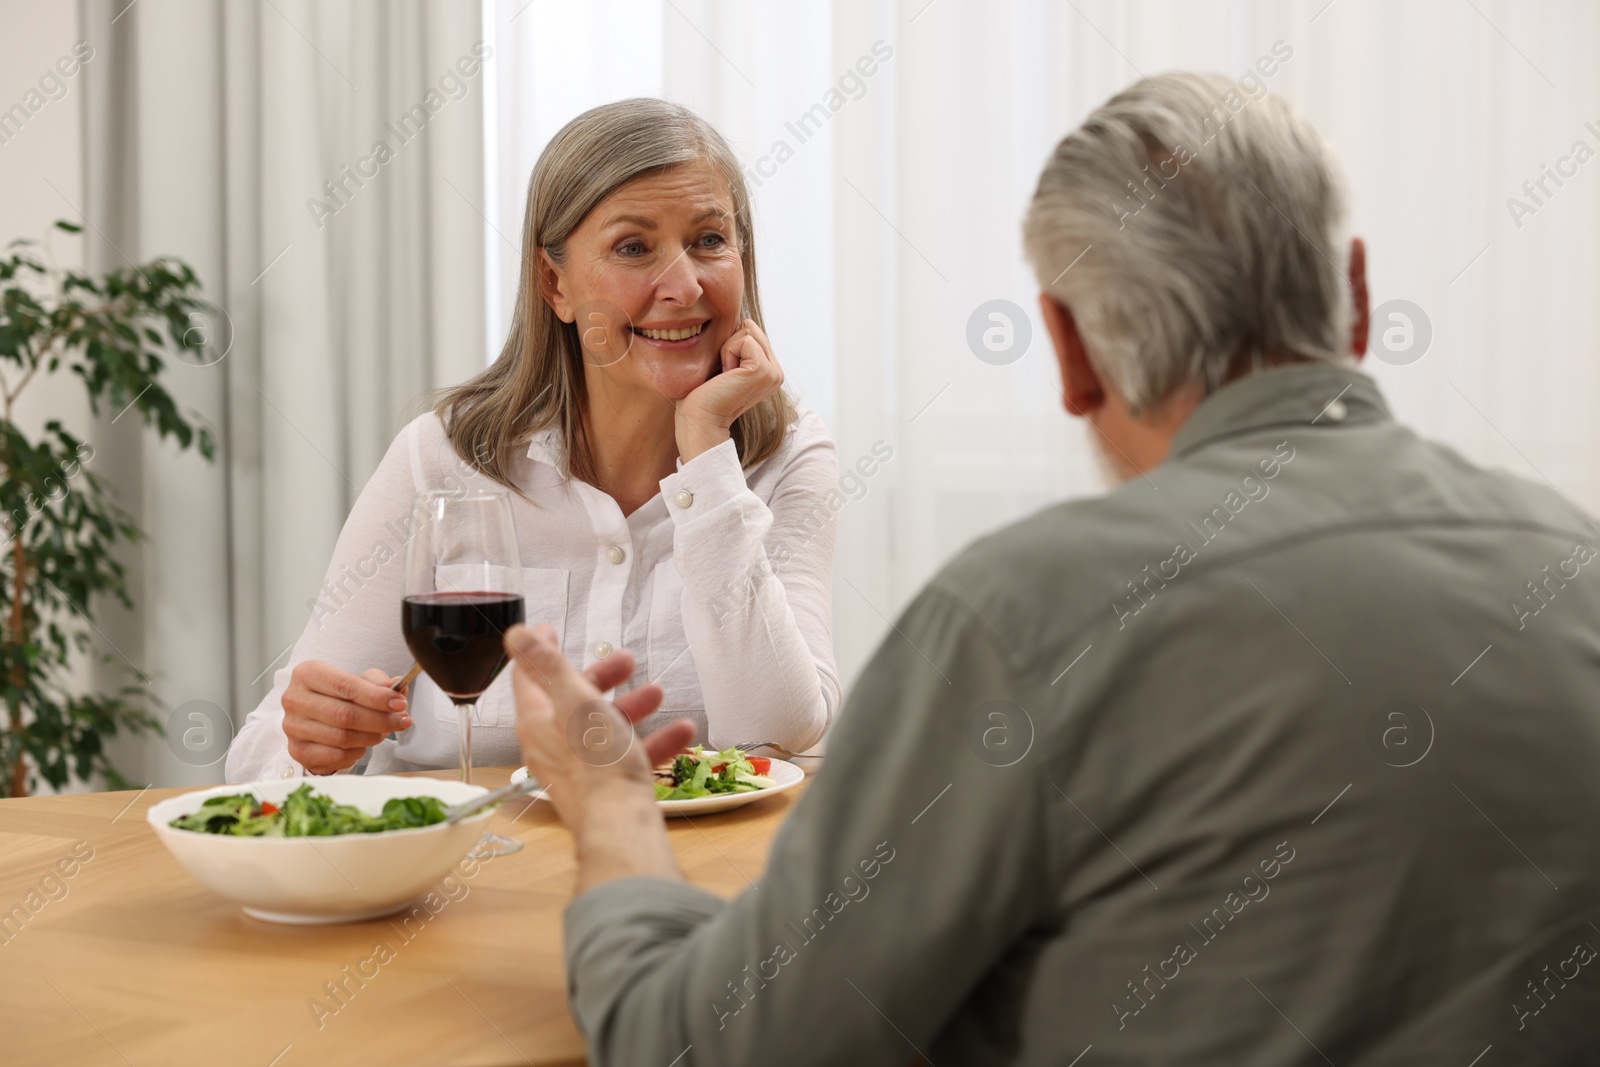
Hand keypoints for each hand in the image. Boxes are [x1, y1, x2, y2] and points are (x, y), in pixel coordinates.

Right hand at [282, 660, 411, 774]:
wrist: (313, 719)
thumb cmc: (337, 696)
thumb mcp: (358, 681)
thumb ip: (377, 683)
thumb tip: (395, 686)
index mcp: (307, 673)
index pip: (346, 686)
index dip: (376, 697)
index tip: (400, 703)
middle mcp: (295, 699)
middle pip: (344, 714)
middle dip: (380, 720)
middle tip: (401, 721)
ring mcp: (293, 727)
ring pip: (342, 737)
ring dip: (371, 736)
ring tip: (384, 731)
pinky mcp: (298, 750)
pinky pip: (336, 755)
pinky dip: (357, 752)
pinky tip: (363, 744)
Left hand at [506, 623, 695, 841]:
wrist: (621, 824)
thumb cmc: (598, 764)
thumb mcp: (576, 702)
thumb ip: (549, 666)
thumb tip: (516, 635)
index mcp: (539, 721)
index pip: (529, 677)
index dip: (539, 651)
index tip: (547, 632)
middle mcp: (552, 745)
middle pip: (572, 700)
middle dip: (601, 677)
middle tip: (625, 660)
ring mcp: (577, 768)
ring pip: (602, 727)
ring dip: (631, 706)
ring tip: (658, 693)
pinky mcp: (602, 787)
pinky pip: (625, 756)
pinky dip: (651, 741)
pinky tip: (681, 732)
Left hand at [674, 318, 783, 461]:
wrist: (699, 420)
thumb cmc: (702, 395)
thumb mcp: (724, 363)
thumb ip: (736, 345)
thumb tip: (740, 320)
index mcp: (768, 371)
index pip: (751, 331)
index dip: (729, 345)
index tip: (723, 373)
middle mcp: (776, 372)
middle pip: (751, 327)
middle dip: (729, 344)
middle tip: (723, 374)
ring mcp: (774, 373)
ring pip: (748, 330)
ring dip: (727, 349)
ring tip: (725, 376)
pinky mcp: (764, 371)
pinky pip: (744, 340)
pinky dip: (728, 353)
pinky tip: (726, 376)